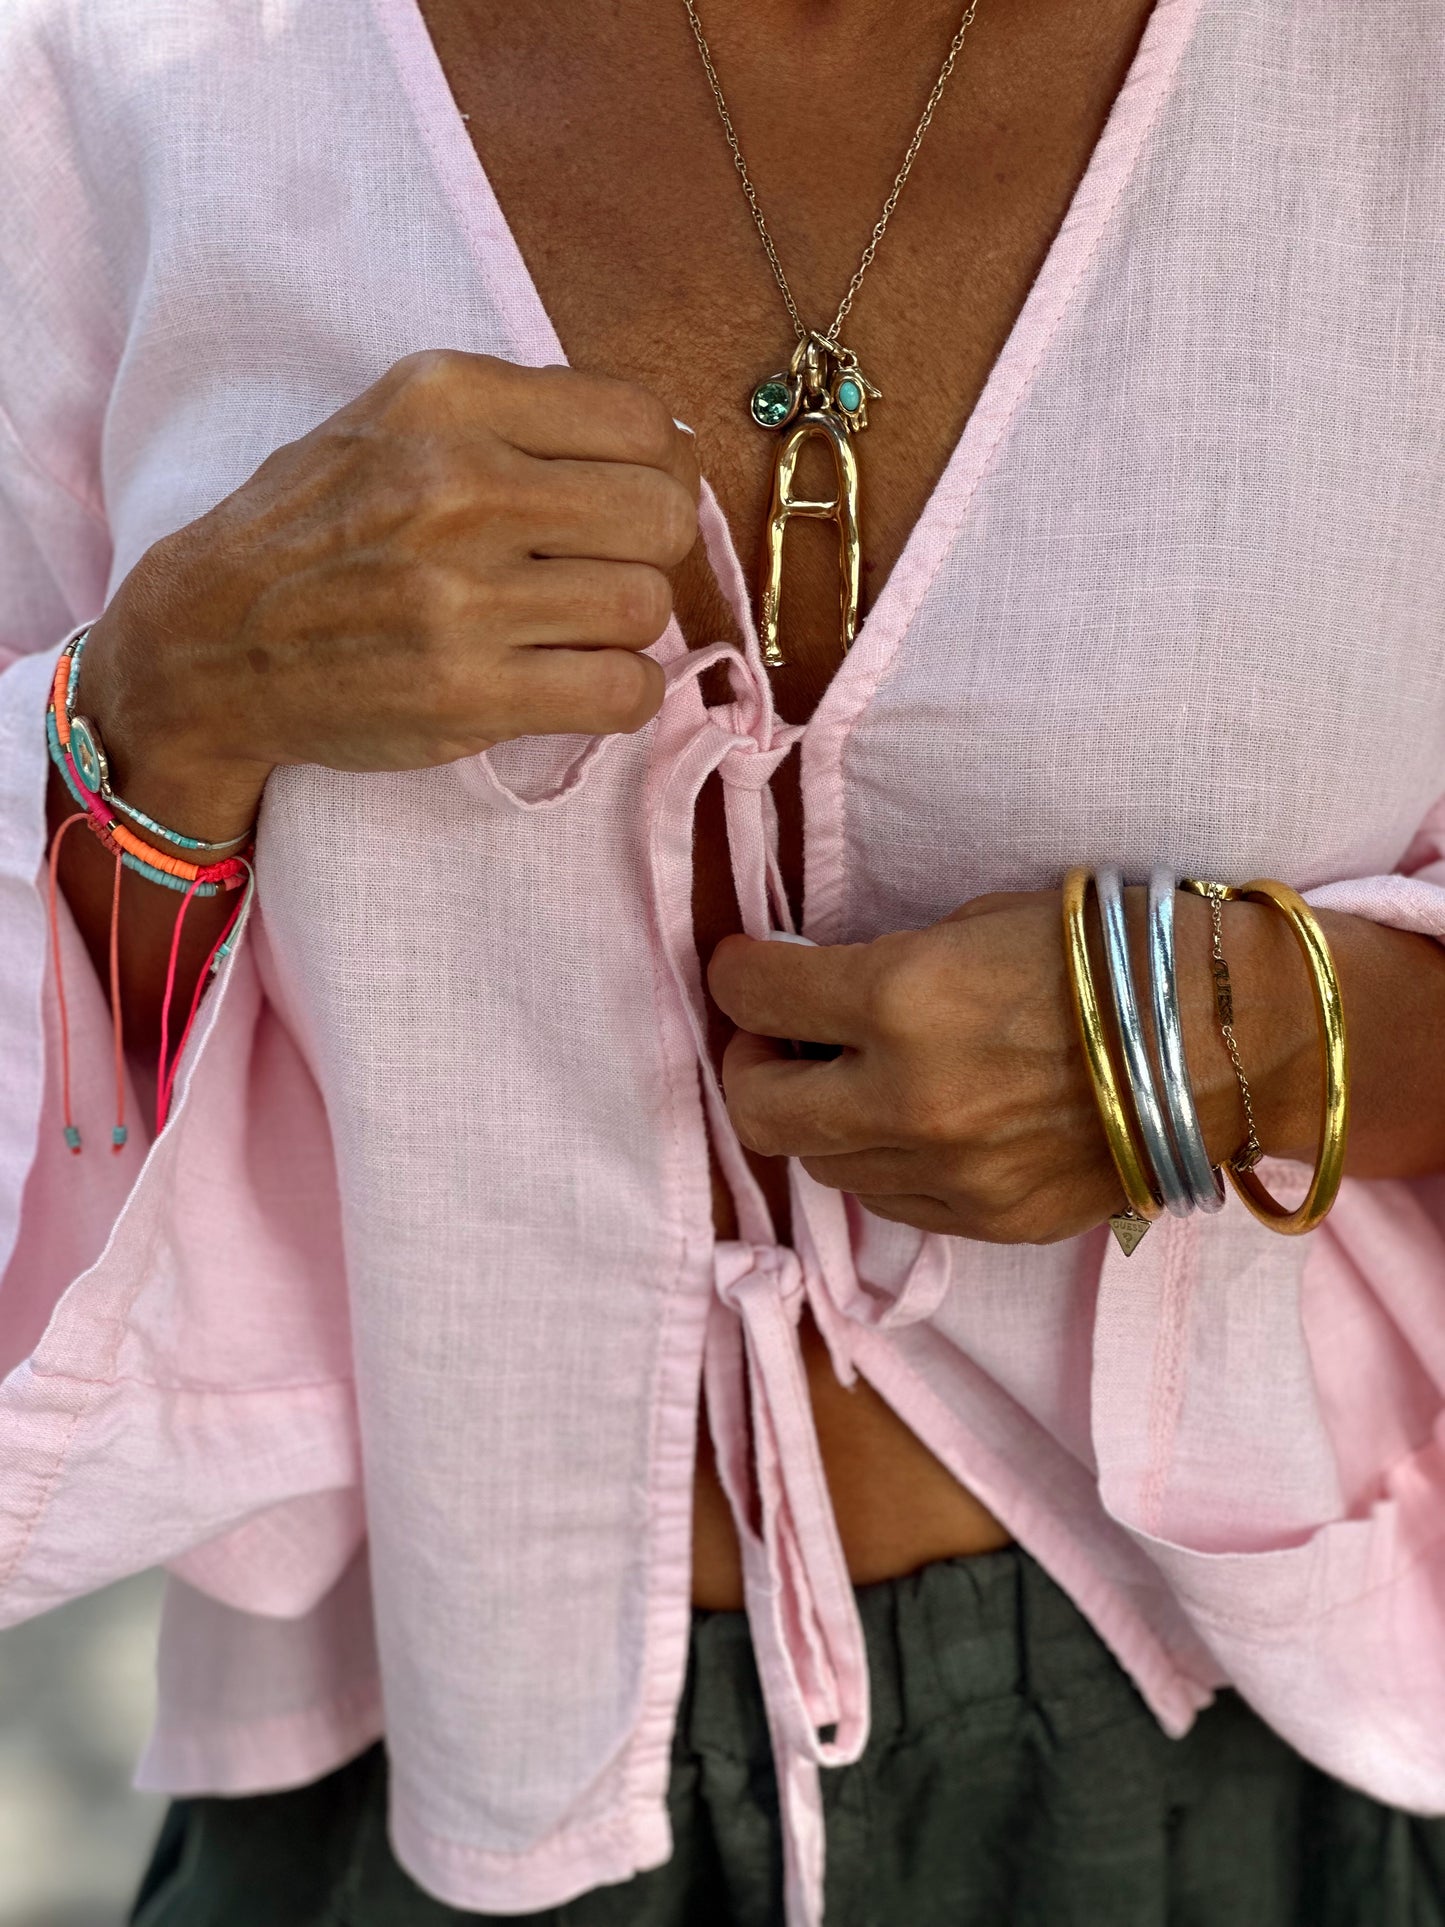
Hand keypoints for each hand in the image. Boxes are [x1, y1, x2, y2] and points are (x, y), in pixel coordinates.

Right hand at [77, 352, 699, 840]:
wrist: (208, 642)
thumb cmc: (315, 532)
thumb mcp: (394, 421)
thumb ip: (515, 417)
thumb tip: (664, 444)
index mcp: (446, 399)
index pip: (640, 420)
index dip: (657, 468)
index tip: (626, 500)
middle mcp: (456, 486)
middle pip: (661, 513)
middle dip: (650, 548)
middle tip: (604, 568)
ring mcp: (460, 597)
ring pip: (647, 605)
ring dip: (629, 627)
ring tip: (576, 629)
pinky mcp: (467, 694)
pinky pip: (624, 691)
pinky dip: (625, 695)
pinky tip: (583, 684)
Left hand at [708, 891, 1320, 1243]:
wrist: (1236, 1041)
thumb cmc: (1112, 951)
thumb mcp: (979, 923)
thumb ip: (885, 967)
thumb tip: (817, 993)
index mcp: (902, 1002)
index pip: (754, 997)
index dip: (738, 975)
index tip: (747, 966)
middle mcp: (908, 1102)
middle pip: (756, 1110)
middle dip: (752, 1065)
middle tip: (781, 1035)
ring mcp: (948, 1177)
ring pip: (822, 1165)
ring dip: (822, 1117)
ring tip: (861, 1077)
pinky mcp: (987, 1224)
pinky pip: (892, 1199)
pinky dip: (885, 1159)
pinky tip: (923, 1121)